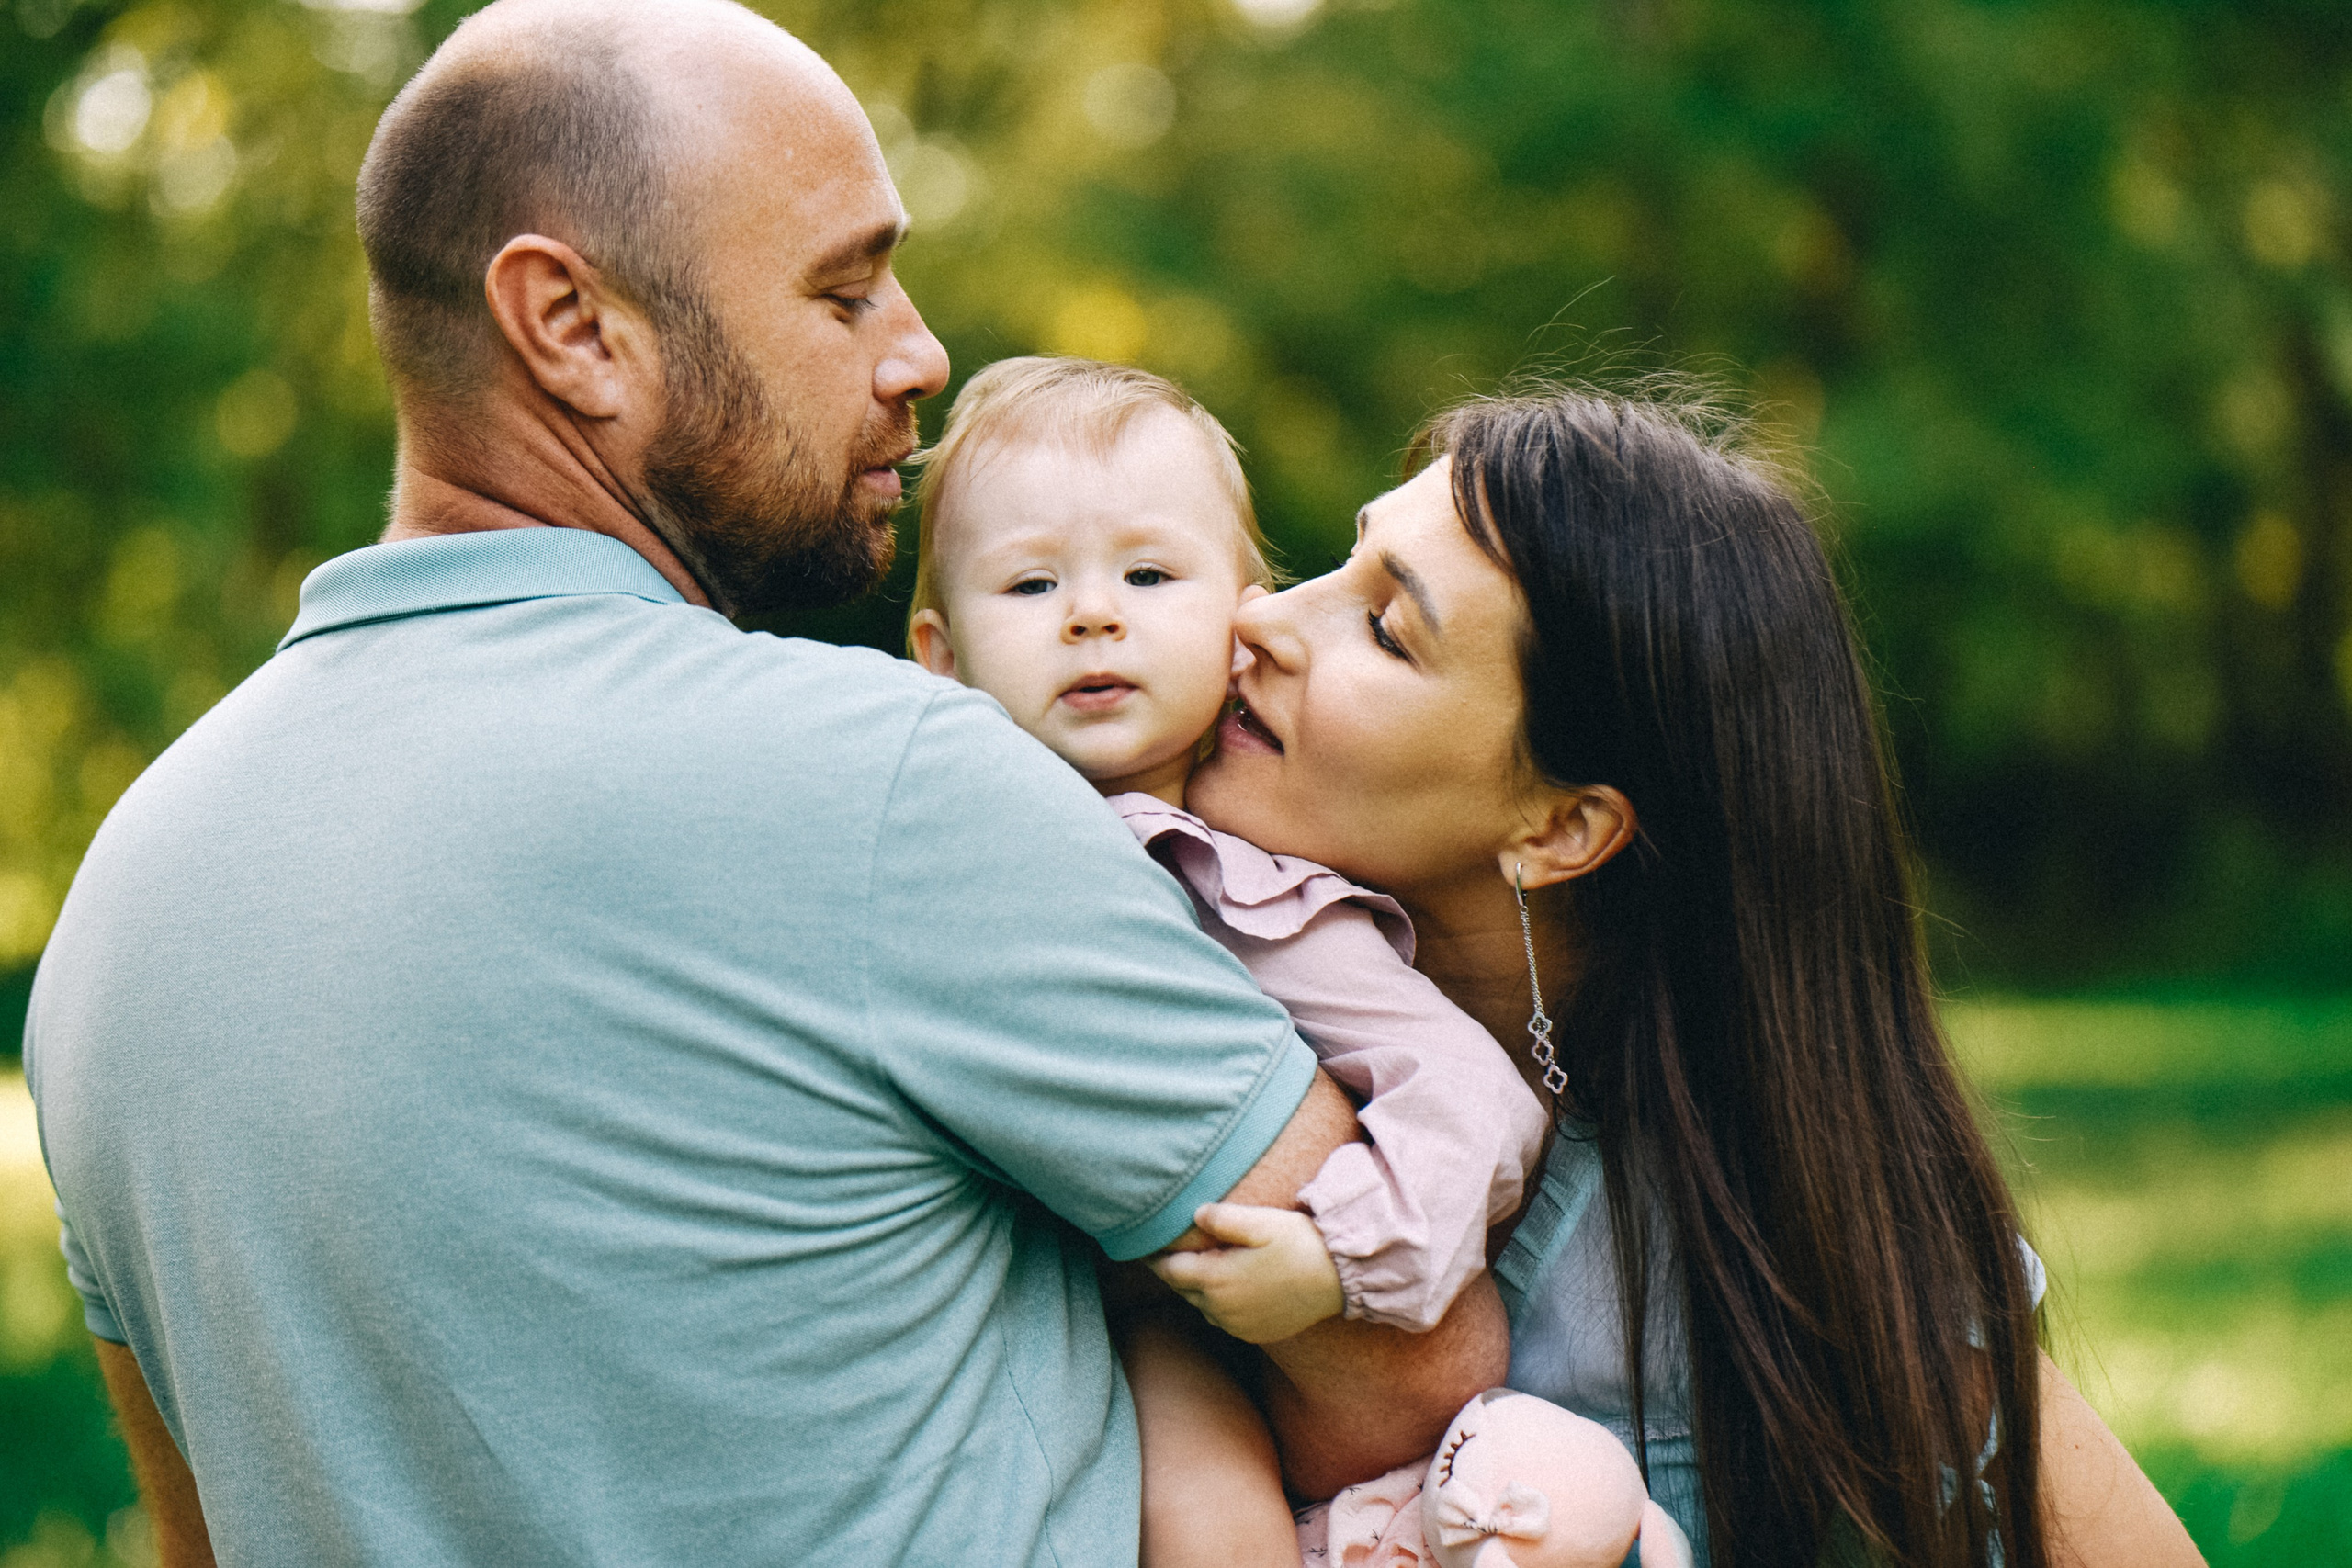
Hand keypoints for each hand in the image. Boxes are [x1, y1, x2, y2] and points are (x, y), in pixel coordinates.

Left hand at [1147, 1203, 1345, 1343]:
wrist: (1340, 1279)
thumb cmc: (1299, 1244)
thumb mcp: (1260, 1222)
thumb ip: (1222, 1219)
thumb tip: (1193, 1215)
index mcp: (1216, 1280)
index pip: (1169, 1271)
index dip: (1153, 1257)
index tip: (1142, 1245)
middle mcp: (1221, 1310)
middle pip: (1184, 1289)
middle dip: (1175, 1270)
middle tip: (1169, 1250)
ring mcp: (1238, 1326)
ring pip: (1203, 1306)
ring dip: (1199, 1287)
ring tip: (1201, 1264)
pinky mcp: (1256, 1333)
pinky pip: (1224, 1319)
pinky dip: (1220, 1303)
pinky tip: (1231, 1285)